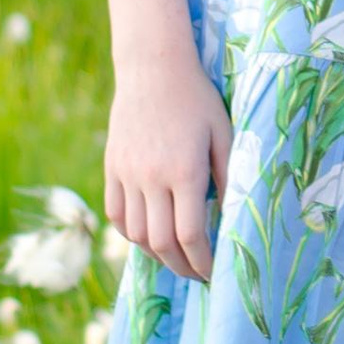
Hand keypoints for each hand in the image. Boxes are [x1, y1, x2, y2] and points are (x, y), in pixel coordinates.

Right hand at [104, 49, 229, 282]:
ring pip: (135, 235)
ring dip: (156, 255)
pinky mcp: (112, 168)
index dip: (202, 262)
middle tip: (197, 275)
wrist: (153, 68)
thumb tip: (231, 218)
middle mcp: (151, 178)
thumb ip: (228, 178)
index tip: (214, 273)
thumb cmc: (198, 99)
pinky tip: (148, 237)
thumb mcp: (224, 134)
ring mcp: (127, 174)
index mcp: (184, 172)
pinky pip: (116, 214)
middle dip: (181, 267)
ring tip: (176, 259)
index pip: (190, 235)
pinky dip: (131, 234)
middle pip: (161, 243)